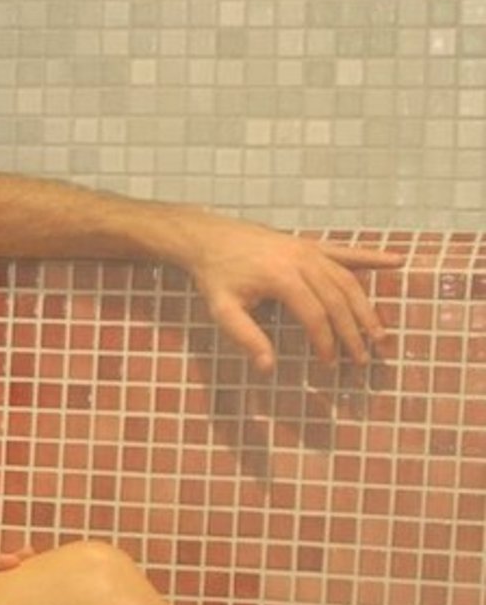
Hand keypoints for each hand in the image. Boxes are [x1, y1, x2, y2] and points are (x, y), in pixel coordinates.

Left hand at [179, 213, 401, 373]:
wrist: (209, 237)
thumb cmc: (215, 275)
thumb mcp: (223, 310)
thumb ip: (246, 338)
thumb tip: (267, 367)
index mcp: (282, 278)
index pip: (315, 316)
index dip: (326, 342)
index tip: (330, 363)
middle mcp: (302, 261)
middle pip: (338, 301)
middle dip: (352, 333)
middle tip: (363, 359)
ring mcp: (309, 250)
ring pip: (348, 281)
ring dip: (366, 308)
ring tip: (379, 334)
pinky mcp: (310, 244)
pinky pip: (347, 251)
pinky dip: (372, 257)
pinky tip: (395, 261)